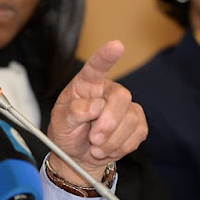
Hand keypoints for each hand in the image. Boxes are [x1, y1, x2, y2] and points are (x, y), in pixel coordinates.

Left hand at [46, 40, 146, 183]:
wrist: (77, 154)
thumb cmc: (66, 131)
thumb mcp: (60, 121)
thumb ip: (74, 112)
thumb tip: (95, 106)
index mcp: (86, 84)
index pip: (96, 66)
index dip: (106, 56)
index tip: (116, 45)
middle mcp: (107, 91)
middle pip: (120, 96)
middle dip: (108, 122)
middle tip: (93, 139)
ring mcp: (124, 106)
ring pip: (131, 118)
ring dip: (112, 139)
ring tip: (95, 146)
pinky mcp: (137, 123)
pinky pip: (138, 132)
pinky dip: (121, 146)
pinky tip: (108, 148)